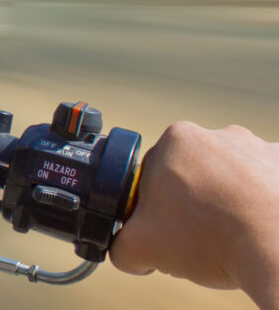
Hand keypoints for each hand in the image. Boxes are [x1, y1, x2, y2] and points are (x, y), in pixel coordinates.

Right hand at [111, 121, 278, 309]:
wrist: (276, 249)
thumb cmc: (211, 237)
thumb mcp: (141, 247)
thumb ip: (120, 244)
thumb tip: (125, 250)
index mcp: (176, 140)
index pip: (152, 173)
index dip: (154, 204)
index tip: (165, 227)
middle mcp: (219, 135)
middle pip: (193, 172)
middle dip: (192, 200)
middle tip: (197, 234)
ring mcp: (259, 149)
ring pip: (231, 178)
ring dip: (229, 200)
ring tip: (233, 234)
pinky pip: (265, 185)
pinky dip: (260, 203)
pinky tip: (257, 228)